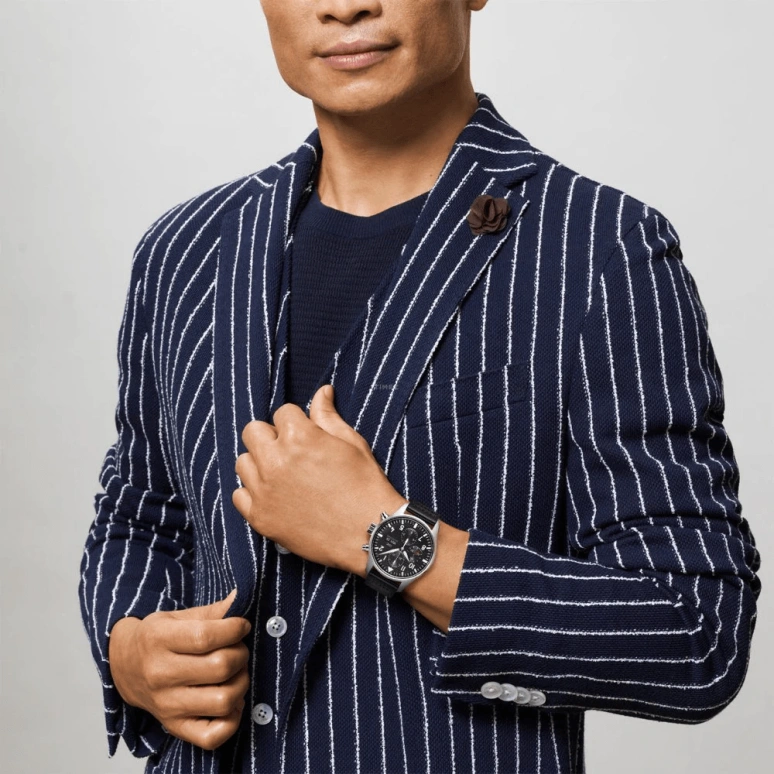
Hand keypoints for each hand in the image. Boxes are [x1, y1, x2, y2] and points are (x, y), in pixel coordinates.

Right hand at [108, 588, 251, 750]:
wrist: (124, 666)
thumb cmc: (157, 637)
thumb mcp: (178, 616)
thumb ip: (212, 611)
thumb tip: (241, 598)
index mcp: (158, 640)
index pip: (206, 636)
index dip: (234, 629)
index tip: (241, 626)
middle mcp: (160, 674)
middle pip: (220, 667)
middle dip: (240, 653)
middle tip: (238, 648)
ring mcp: (166, 704)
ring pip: (222, 700)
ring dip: (241, 683)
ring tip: (236, 672)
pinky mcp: (173, 726)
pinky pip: (212, 735)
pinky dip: (232, 719)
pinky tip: (230, 700)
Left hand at [233, 384, 406, 574]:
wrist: (370, 533)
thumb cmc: (365, 486)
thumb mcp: (352, 444)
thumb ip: (328, 416)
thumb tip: (322, 391)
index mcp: (299, 437)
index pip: (282, 412)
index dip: (297, 422)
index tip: (307, 436)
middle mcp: (275, 461)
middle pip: (253, 432)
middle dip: (271, 436)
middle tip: (291, 452)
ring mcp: (264, 490)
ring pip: (242, 462)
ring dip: (259, 463)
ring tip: (282, 475)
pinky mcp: (260, 517)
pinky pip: (239, 495)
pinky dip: (252, 493)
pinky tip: (274, 496)